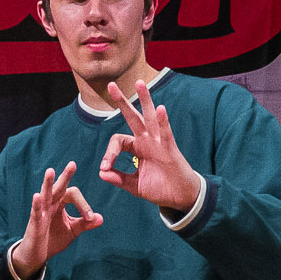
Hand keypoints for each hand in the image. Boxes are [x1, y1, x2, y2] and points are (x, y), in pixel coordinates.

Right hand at [10, 161, 101, 279]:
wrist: (37, 256)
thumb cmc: (53, 240)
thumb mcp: (72, 231)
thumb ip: (85, 224)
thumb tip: (100, 218)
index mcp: (60, 204)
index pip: (72, 195)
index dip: (83, 204)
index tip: (90, 217)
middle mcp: (50, 204)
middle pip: (58, 187)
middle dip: (65, 176)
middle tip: (72, 164)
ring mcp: (41, 212)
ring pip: (45, 195)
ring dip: (47, 183)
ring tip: (50, 171)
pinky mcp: (34, 223)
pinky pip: (36, 212)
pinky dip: (36, 204)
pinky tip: (37, 196)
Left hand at [98, 79, 199, 210]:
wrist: (179, 197)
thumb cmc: (159, 188)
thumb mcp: (134, 185)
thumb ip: (118, 178)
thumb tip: (101, 173)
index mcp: (137, 147)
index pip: (118, 141)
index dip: (109, 152)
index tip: (105, 167)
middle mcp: (147, 140)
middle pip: (133, 117)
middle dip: (122, 102)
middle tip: (111, 85)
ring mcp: (159, 142)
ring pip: (150, 117)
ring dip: (145, 99)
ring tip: (140, 82)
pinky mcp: (170, 149)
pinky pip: (166, 133)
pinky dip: (163, 121)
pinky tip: (160, 109)